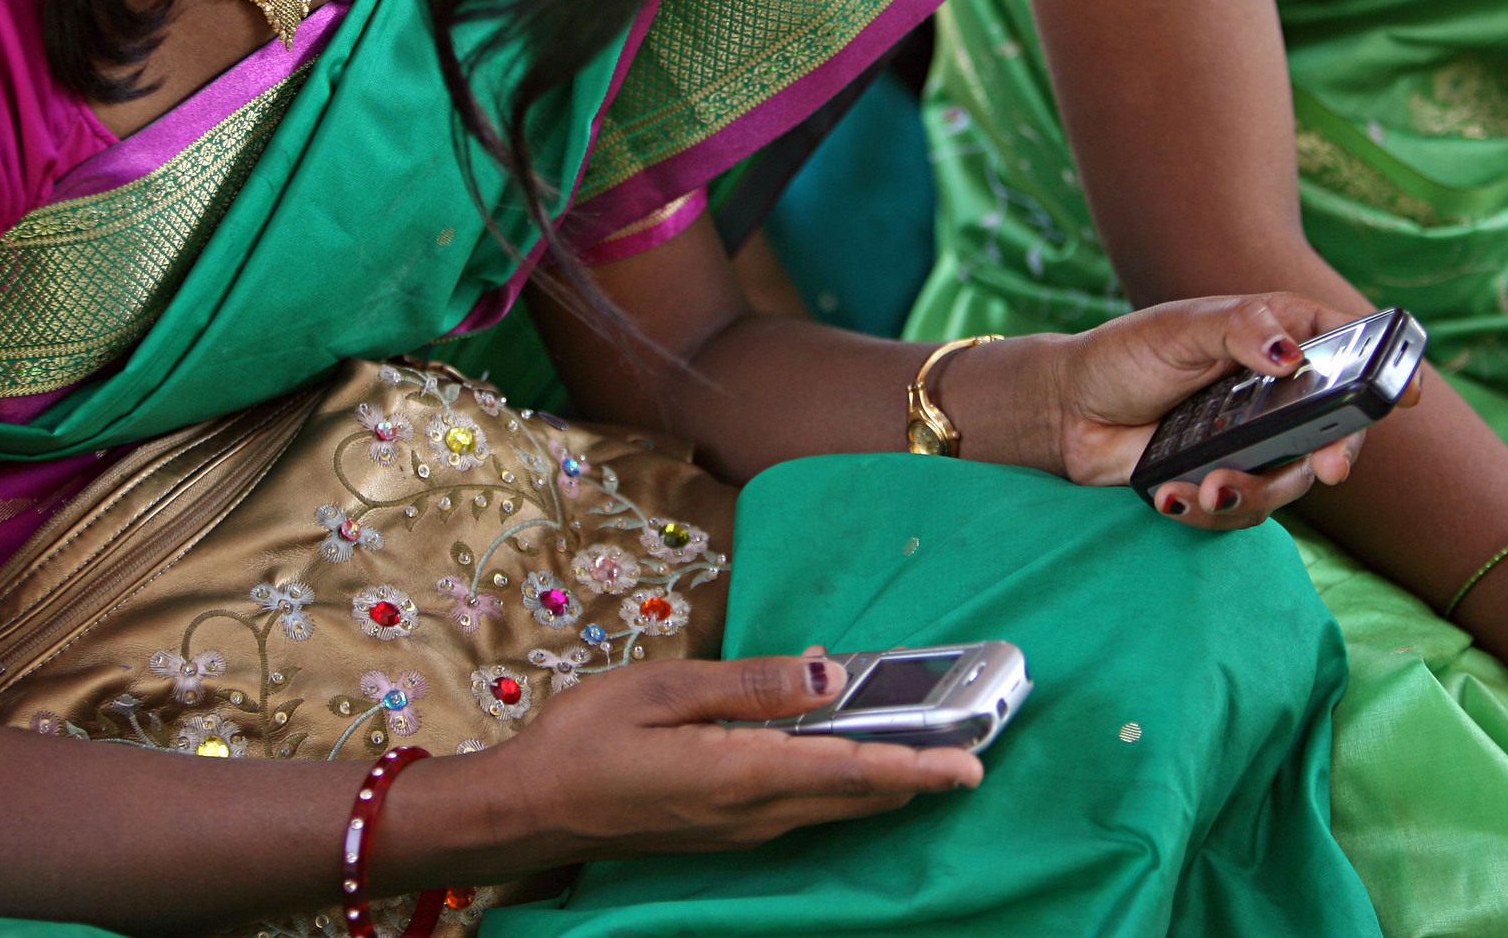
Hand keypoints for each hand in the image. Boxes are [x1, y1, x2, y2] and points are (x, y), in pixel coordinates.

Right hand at [411, 654, 982, 879]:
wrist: (533, 810)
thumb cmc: (586, 740)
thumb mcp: (663, 691)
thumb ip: (751, 684)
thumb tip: (828, 674)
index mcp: (739, 775)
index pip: (849, 770)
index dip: (915, 767)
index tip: (970, 765)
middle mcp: (753, 815)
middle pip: (856, 797)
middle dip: (919, 777)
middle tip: (974, 749)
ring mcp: (743, 831)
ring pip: (836, 807)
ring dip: (886, 782)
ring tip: (932, 750)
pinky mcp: (730, 833)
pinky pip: (806, 808)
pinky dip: (844, 783)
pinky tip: (851, 753)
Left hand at [1048, 294, 1421, 528]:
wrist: (1068, 411)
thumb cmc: (1126, 355)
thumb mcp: (1180, 328)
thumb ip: (1237, 331)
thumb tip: (1289, 354)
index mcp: (1276, 340)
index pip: (1348, 349)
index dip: (1387, 369)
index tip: (1410, 394)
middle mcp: (1278, 394)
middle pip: (1337, 430)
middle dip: (1338, 455)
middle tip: (1331, 469)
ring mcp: (1254, 442)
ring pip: (1290, 482)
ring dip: (1254, 493)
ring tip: (1206, 486)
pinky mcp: (1225, 480)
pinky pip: (1241, 511)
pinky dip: (1208, 509)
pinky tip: (1169, 496)